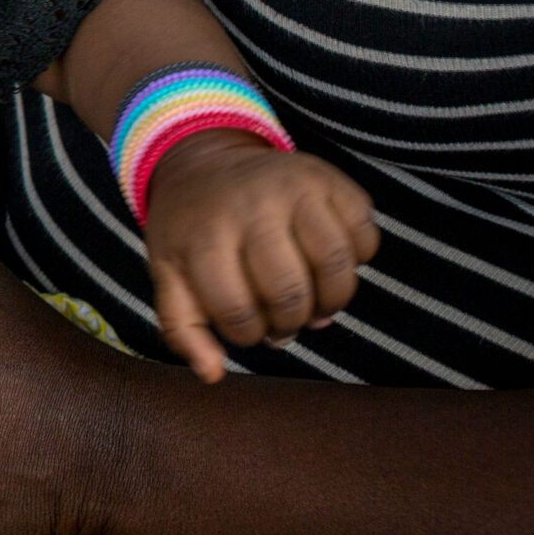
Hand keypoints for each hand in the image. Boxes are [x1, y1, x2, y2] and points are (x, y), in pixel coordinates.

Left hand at [144, 131, 380, 382]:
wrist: (204, 160)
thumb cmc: (189, 228)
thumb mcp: (168, 272)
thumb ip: (183, 327)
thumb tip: (213, 374)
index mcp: (206, 234)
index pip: (239, 313)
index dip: (248, 336)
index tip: (245, 327)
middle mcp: (251, 206)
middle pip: (291, 294)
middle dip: (290, 323)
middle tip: (283, 319)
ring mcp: (294, 187)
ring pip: (337, 266)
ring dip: (331, 300)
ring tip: (313, 301)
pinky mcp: (330, 177)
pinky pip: (366, 236)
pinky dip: (359, 260)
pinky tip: (329, 261)